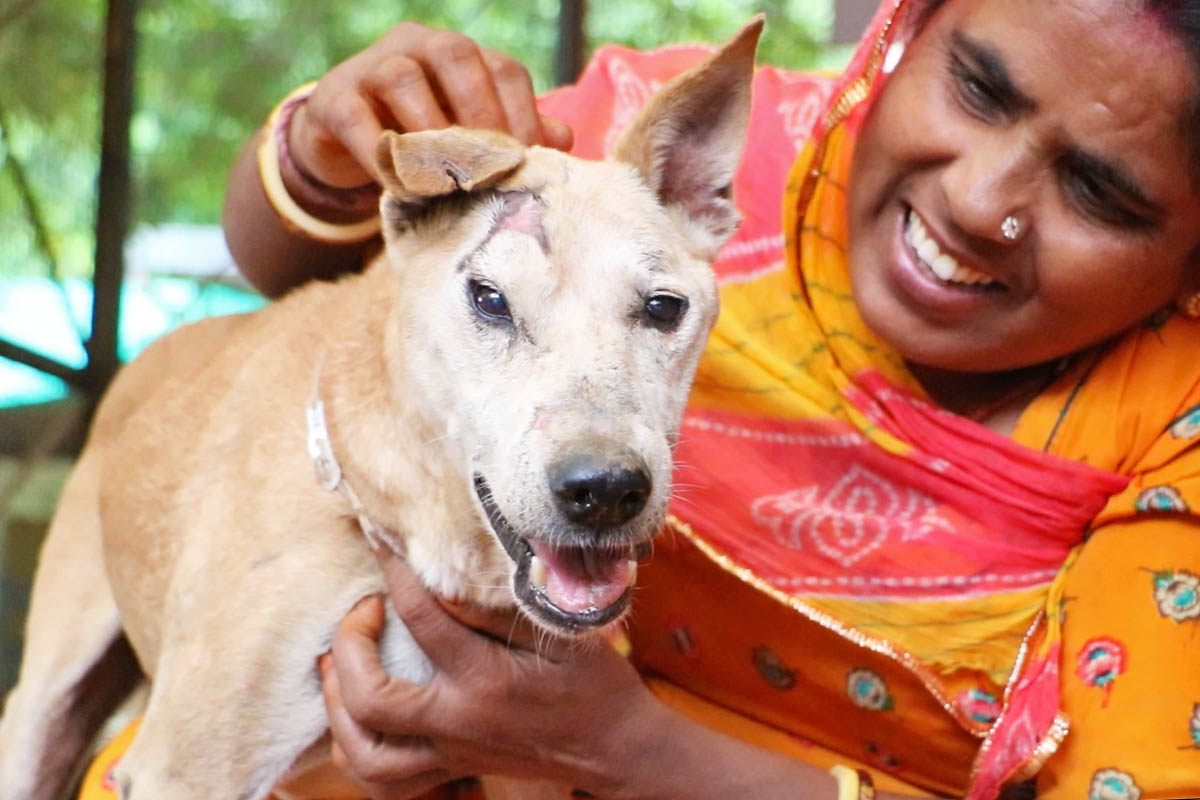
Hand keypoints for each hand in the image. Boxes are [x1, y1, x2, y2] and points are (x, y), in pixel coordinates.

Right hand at [290, 22, 573, 188]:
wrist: (342, 145)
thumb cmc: (419, 138)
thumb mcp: (466, 134)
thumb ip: (511, 133)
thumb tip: (563, 139)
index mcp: (459, 55)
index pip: (503, 68)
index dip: (522, 114)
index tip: (529, 162)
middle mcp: (417, 46)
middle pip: (455, 54)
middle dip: (481, 110)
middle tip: (491, 164)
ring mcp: (370, 66)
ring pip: (403, 78)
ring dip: (430, 131)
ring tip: (447, 179)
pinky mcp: (332, 99)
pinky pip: (356, 119)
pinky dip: (381, 153)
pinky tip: (402, 187)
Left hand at [320, 547, 659, 799]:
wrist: (616, 750)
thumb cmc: (597, 685)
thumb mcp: (567, 633)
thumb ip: (509, 605)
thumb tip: (458, 567)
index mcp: (487, 679)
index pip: (423, 618)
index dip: (395, 571)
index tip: (379, 536)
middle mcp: (458, 721)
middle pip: (370, 697)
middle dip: (349, 645)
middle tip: (364, 608)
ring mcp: (450, 752)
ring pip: (364, 753)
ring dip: (338, 705)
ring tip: (339, 663)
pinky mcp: (451, 768)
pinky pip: (384, 781)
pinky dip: (355, 749)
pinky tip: (354, 714)